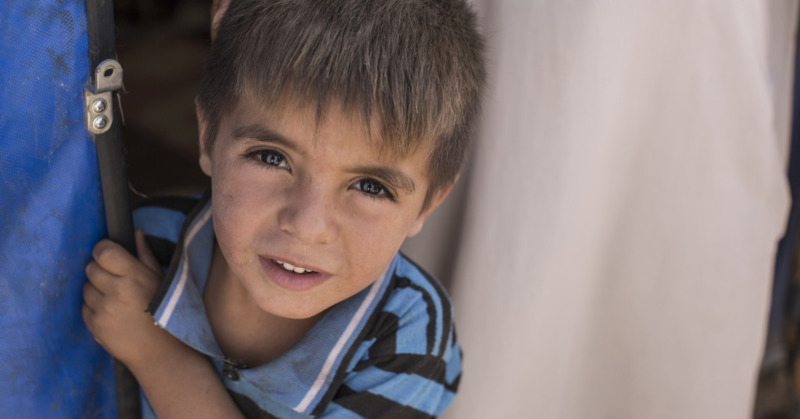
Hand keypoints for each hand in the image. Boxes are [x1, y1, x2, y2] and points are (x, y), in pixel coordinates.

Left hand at [82, 229, 178, 366]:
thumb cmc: (165, 312)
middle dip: (99, 270)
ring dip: (96, 290)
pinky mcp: (95, 326)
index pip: (103, 251)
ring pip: (85, 288)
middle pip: (90, 268)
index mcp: (134, 276)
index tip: (108, 255)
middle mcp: (116, 291)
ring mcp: (104, 310)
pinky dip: (94, 308)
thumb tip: (135, 232)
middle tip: (113, 279)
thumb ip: (145, 254)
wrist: (161, 351)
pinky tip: (111, 313)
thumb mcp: (161, 280)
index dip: (102, 251)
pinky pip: (84, 308)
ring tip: (114, 298)